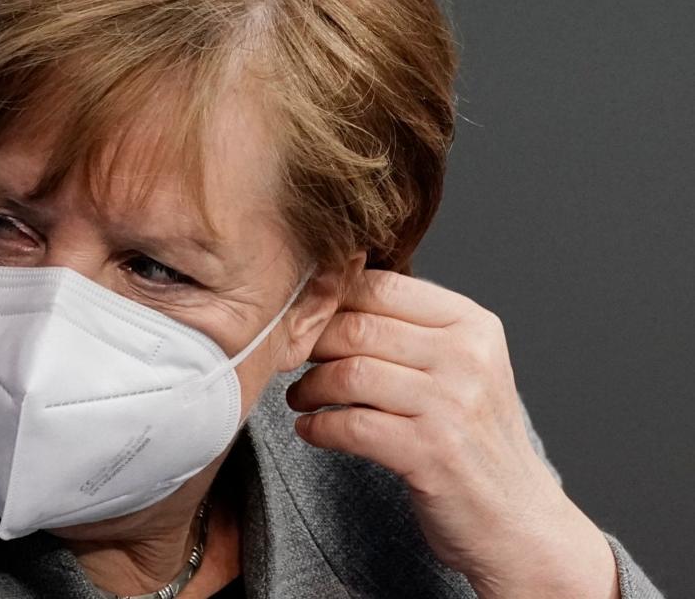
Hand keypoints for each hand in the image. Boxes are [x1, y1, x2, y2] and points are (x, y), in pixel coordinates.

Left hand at [284, 270, 619, 597]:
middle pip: (359, 327)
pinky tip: (310, 430)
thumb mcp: (462, 368)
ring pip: (350, 374)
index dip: (330, 300)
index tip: (303, 320)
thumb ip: (409, 330)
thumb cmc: (475, 440)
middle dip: (311, 343)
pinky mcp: (432, 453)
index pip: (382, 287)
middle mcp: (467, 357)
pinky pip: (351, 426)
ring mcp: (452, 405)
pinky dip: (318, 427)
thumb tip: (329, 291)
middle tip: (290, 359)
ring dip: (309, 387)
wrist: (519, 522)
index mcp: (473, 325)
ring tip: (300, 398)